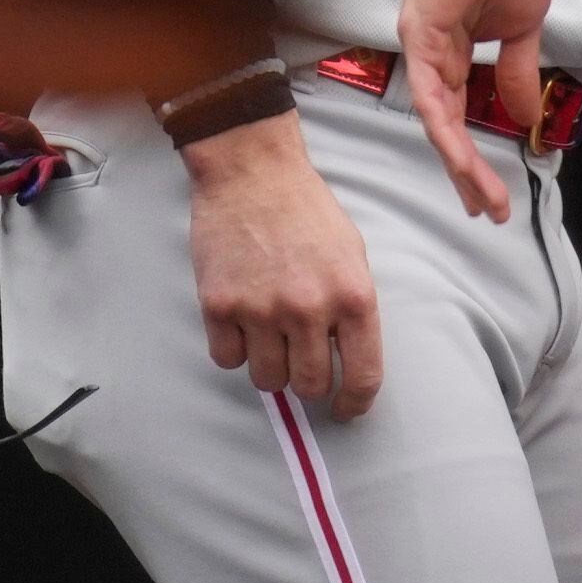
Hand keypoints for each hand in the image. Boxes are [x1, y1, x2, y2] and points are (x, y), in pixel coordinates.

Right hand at [183, 109, 380, 418]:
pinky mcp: (219, 306)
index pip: (362, 376)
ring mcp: (262, 309)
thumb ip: (351, 308)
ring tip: (268, 336)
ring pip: (266, 380)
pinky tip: (240, 323)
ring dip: (269, 367)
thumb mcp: (351, 255)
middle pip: (309, 386)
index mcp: (353, 296)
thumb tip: (345, 361)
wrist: (252, 172)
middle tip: (299, 362)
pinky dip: (233, 349)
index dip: (354, 404)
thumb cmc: (306, 210)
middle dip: (306, 382)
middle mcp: (309, 309)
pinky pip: (227, 359)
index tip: (345, 410)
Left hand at [398, 0, 554, 224]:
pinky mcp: (419, 32)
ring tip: (483, 199)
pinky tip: (463, 159)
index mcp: (452, 51)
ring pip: (436, 119)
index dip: (474, 155)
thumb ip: (516, 74)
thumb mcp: (522, 30)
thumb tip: (523, 117)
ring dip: (460, 163)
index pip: (458, 115)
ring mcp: (421, 44)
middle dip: (466, 174)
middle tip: (488, 211)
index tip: (495, 192)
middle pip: (444, 127)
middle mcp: (431, 53)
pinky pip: (431, 92)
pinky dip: (445, 129)